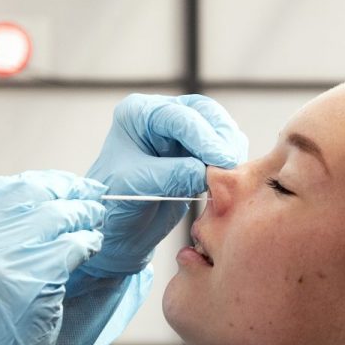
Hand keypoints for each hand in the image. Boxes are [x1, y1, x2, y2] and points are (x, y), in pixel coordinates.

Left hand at [79, 94, 245, 279]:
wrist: (116, 231)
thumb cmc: (114, 205)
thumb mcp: (138, 186)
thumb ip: (173, 175)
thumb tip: (208, 171)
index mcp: (139, 114)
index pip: (179, 116)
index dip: (203, 137)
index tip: (220, 161)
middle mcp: (162, 116)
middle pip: (206, 112)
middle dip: (221, 138)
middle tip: (230, 166)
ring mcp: (181, 134)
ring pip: (220, 128)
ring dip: (229, 149)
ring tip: (230, 176)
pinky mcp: (196, 154)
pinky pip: (223, 149)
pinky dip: (230, 162)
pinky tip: (228, 179)